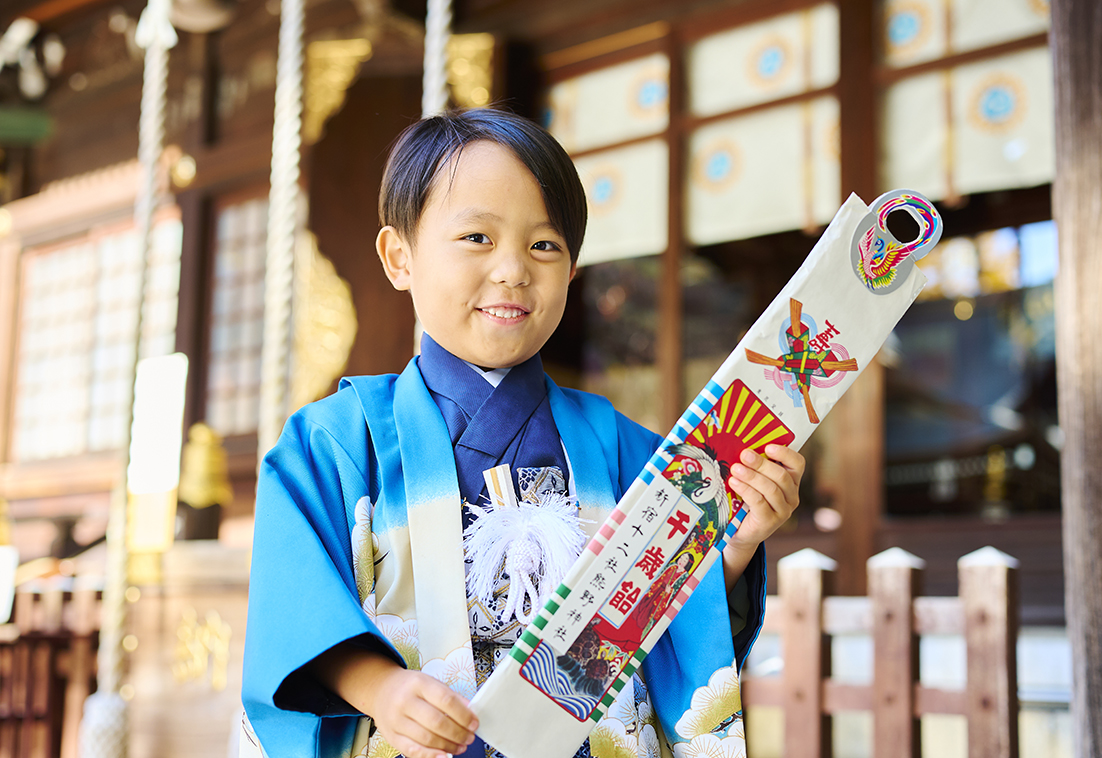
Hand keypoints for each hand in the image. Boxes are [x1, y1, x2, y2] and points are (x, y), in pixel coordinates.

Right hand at [367, 666, 478, 757]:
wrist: (381, 690)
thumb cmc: (410, 687)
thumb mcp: (429, 682)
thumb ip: (450, 696)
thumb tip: (470, 712)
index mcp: (419, 683)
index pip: (446, 700)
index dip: (463, 714)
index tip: (474, 723)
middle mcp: (405, 701)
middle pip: (436, 722)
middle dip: (457, 733)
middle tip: (469, 737)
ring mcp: (396, 720)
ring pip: (426, 738)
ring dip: (448, 746)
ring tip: (460, 746)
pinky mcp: (392, 736)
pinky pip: (412, 750)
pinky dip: (430, 756)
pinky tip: (444, 755)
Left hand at [721, 444, 804, 589]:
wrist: (741, 531)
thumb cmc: (747, 500)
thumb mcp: (754, 481)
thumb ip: (755, 466)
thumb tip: (743, 446)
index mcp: (792, 482)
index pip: (798, 464)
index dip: (785, 454)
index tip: (768, 447)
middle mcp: (792, 497)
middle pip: (782, 476)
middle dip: (762, 464)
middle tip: (744, 454)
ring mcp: (783, 511)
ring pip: (771, 489)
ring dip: (752, 476)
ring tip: (736, 468)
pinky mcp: (770, 522)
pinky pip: (760, 502)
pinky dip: (746, 490)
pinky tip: (734, 482)